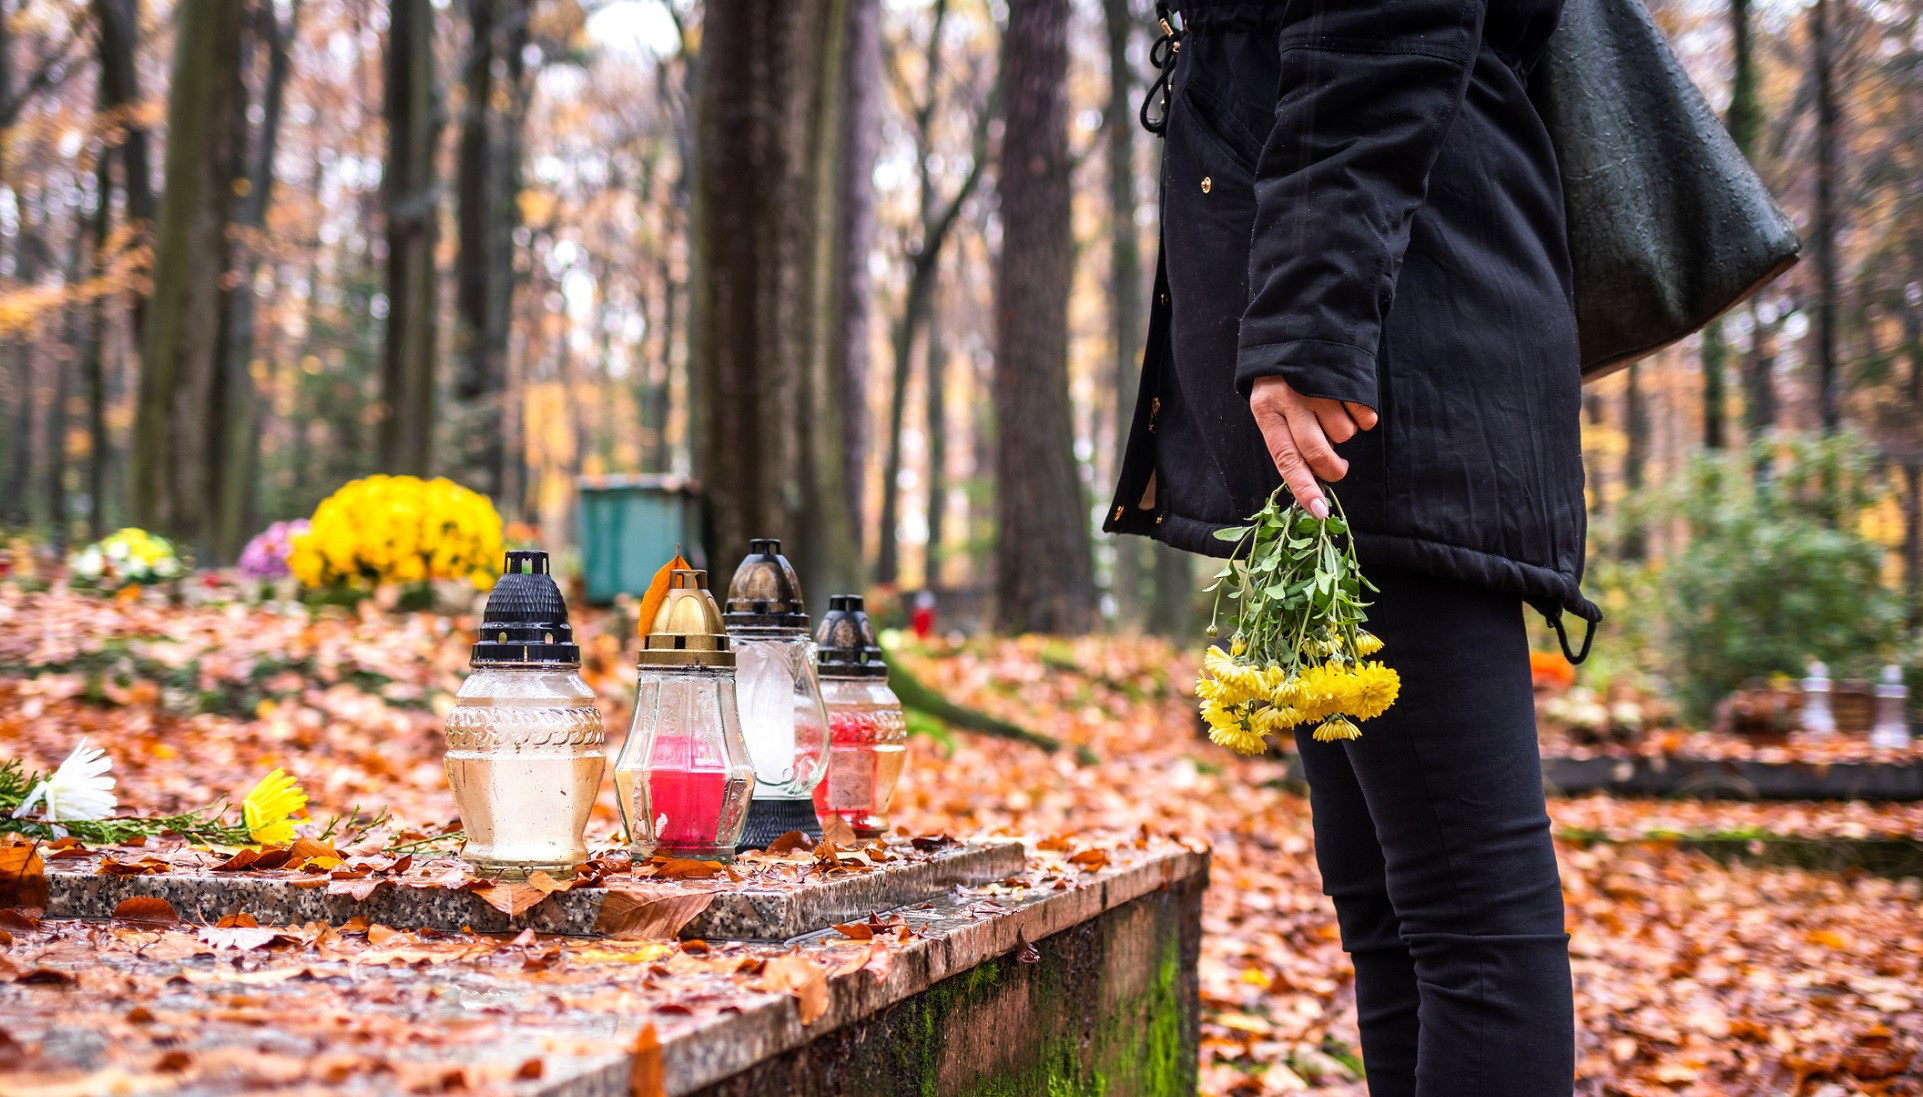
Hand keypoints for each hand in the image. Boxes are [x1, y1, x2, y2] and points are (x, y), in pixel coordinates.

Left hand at [1248, 376, 1377, 518]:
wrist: (1298, 326)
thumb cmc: (1283, 380)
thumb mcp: (1271, 406)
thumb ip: (1287, 439)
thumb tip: (1310, 479)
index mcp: (1266, 410)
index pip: (1286, 459)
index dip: (1304, 488)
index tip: (1319, 511)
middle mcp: (1291, 399)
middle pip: (1318, 452)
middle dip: (1333, 469)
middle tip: (1338, 469)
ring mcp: (1318, 387)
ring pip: (1343, 434)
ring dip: (1344, 433)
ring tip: (1332, 414)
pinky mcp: (1343, 376)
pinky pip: (1363, 416)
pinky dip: (1362, 417)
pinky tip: (1348, 403)